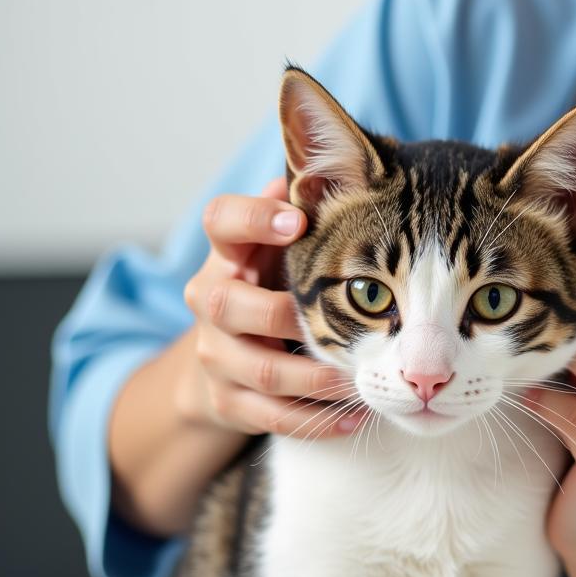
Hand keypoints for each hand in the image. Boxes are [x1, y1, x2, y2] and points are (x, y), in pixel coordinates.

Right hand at [180, 177, 366, 437]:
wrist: (226, 360)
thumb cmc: (272, 286)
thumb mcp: (283, 247)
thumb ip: (306, 207)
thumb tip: (332, 158)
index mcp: (228, 254)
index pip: (220, 221)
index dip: (252, 219)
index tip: (294, 220)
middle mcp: (212, 300)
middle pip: (230, 304)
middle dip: (285, 314)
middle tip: (335, 322)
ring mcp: (216, 354)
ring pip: (260, 369)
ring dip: (315, 376)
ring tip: (363, 379)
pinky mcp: (228, 402)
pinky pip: (272, 416)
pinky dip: (316, 419)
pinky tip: (356, 416)